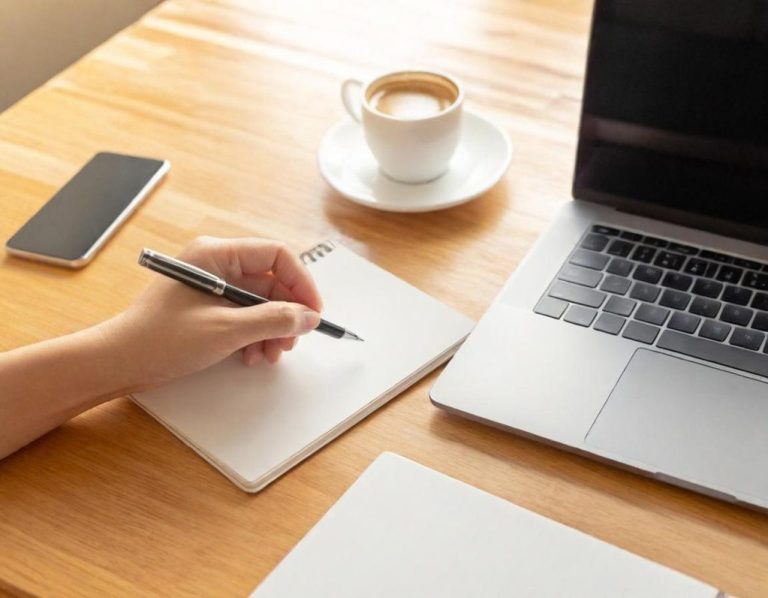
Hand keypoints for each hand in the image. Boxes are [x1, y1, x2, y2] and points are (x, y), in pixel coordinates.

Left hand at [104, 236, 322, 390]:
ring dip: (272, 330)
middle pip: (271, 283)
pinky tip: (250, 356)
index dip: (301, 283)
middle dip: (285, 314)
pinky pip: (245, 317)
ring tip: (268, 355)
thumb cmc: (160, 339)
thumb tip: (308, 317)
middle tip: (290, 343)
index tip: (313, 312)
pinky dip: (255, 336)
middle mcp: (217, 265)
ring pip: (261, 303)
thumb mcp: (225, 330)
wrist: (119, 362)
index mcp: (217, 255)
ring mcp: (213, 288)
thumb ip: (272, 320)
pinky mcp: (209, 309)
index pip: (276, 256)